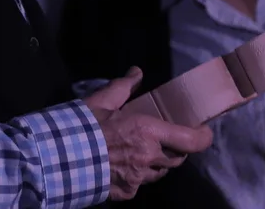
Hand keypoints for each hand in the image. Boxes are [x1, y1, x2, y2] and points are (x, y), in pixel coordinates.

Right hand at [84, 66, 213, 200]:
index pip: (191, 140)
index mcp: (148, 132)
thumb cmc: (85, 127)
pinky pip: (139, 185)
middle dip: (177, 149)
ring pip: (160, 173)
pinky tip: (123, 168)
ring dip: (158, 163)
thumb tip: (137, 72)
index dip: (203, 137)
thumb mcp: (104, 100)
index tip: (204, 131)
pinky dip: (137, 177)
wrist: (61, 159)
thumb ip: (124, 86)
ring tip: (143, 153)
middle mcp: (149, 158)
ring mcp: (139, 179)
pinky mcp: (127, 193)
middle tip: (168, 139)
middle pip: (177, 158)